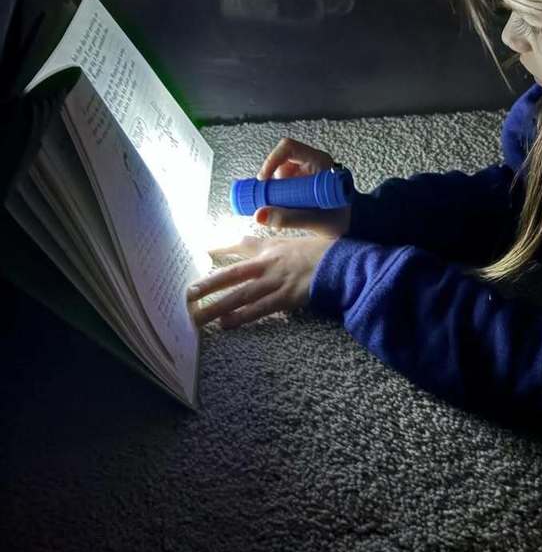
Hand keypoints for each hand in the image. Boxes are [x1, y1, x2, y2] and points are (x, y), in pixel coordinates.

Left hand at [187, 233, 334, 328]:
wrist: (344, 263)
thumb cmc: (328, 249)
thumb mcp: (304, 233)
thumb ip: (285, 231)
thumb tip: (269, 226)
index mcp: (273, 245)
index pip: (241, 243)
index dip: (220, 246)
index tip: (204, 248)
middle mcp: (268, 263)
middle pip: (231, 274)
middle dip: (208, 284)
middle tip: (187, 294)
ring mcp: (274, 282)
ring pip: (238, 296)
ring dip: (216, 306)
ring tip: (196, 316)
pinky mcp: (284, 298)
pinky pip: (257, 310)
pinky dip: (240, 318)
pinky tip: (225, 325)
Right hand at [255, 137, 351, 238]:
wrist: (350, 225)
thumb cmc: (340, 219)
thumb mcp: (314, 220)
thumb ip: (289, 219)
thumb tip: (259, 215)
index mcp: (320, 161)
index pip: (289, 148)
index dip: (272, 160)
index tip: (263, 180)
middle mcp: (311, 162)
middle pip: (281, 160)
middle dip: (271, 180)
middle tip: (268, 199)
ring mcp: (305, 171)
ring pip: (279, 173)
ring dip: (274, 190)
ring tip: (280, 208)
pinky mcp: (300, 181)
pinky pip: (281, 183)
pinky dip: (277, 195)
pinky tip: (282, 209)